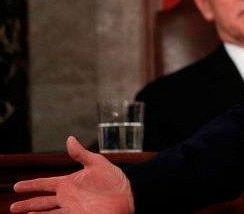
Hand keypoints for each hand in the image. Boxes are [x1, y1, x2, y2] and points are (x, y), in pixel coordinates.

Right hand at [10, 136, 133, 213]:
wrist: (130, 197)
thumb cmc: (116, 181)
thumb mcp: (98, 164)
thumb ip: (82, 154)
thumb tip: (69, 139)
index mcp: (70, 183)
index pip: (45, 184)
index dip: (31, 185)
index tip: (17, 187)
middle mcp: (68, 197)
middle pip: (42, 201)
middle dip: (27, 204)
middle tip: (12, 208)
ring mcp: (72, 209)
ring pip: (47, 213)